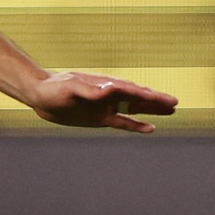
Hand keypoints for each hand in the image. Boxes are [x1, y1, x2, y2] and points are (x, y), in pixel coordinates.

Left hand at [23, 71, 176, 132]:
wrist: (39, 96)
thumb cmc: (54, 88)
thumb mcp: (70, 87)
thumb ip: (89, 90)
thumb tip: (108, 90)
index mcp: (104, 85)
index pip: (130, 90)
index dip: (146, 94)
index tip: (163, 98)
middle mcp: (108, 95)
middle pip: (137, 98)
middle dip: (155, 100)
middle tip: (175, 102)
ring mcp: (106, 107)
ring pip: (134, 109)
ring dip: (151, 110)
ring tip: (170, 110)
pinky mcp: (100, 118)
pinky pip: (123, 122)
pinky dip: (136, 125)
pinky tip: (150, 128)